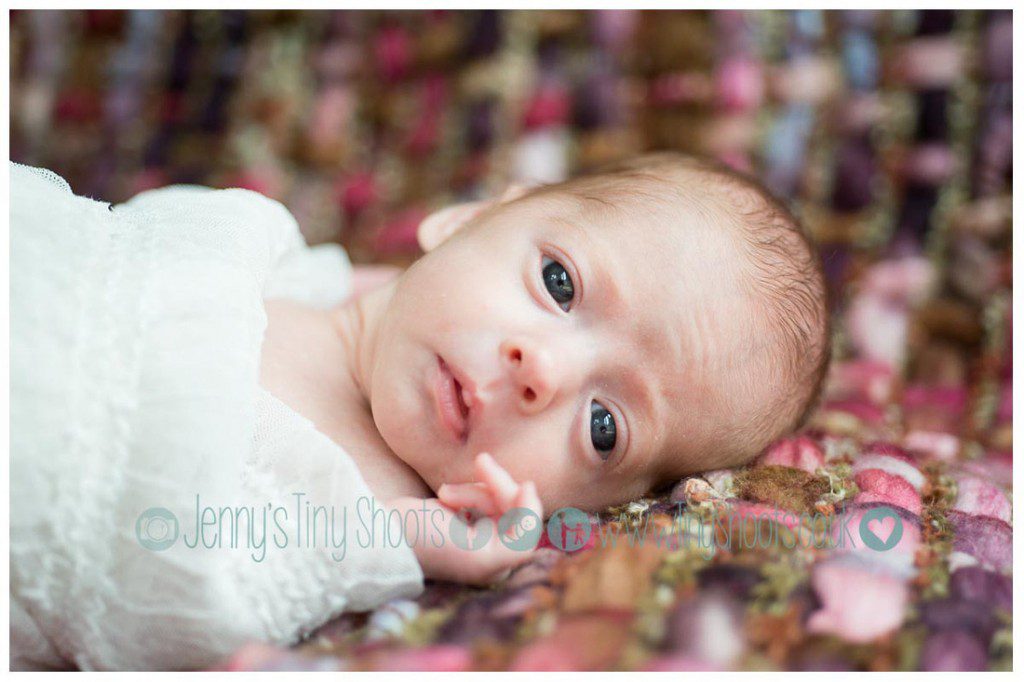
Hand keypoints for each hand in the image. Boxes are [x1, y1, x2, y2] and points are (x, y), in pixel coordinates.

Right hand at [389, 453, 543, 584]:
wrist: (381, 532)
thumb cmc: (428, 545)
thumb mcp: (480, 555)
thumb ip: (518, 546)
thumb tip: (535, 515)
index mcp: (499, 566)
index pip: (529, 527)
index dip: (528, 504)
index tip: (523, 483)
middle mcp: (491, 551)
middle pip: (513, 506)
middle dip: (495, 485)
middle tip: (479, 461)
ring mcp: (475, 532)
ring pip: (495, 495)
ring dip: (473, 487)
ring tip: (444, 493)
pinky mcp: (461, 515)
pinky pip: (480, 493)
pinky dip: (465, 489)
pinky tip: (443, 496)